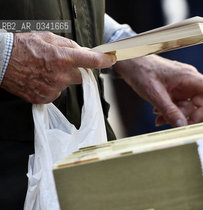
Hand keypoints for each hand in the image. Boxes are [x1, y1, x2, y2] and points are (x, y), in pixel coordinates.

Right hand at [1, 32, 115, 103]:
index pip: (91, 61)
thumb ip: (69, 45)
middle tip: (62, 63)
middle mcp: (60, 76)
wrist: (0, 61)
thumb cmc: (22, 46)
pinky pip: (56, 93)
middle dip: (76, 70)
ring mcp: (53, 89)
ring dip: (61, 79)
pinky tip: (40, 78)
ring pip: (68, 85)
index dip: (104, 61)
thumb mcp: (47, 38)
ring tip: (44, 70)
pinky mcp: (45, 98)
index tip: (111, 60)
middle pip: (81, 77)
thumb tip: (84, 51)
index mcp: (62, 58)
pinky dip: (51, 87)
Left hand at [113, 55, 202, 126]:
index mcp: (190, 77)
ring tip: (159, 119)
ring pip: (190, 107)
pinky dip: (172, 113)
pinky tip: (158, 115)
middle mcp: (191, 81)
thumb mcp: (154, 94)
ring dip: (177, 116)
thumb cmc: (142, 71)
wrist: (129, 61)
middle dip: (189, 117)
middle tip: (174, 125)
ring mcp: (184, 86)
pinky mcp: (177, 91)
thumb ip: (169, 111)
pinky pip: (181, 106)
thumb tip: (182, 127)